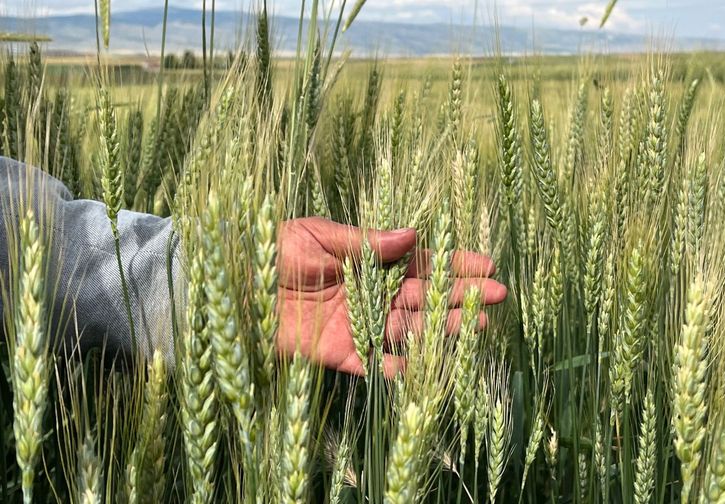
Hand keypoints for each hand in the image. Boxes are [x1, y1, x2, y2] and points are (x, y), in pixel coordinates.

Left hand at [276, 217, 506, 376]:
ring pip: (407, 330)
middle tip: (497, 296)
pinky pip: (373, 363)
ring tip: (475, 327)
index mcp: (365, 260)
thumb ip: (363, 242)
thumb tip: (413, 234)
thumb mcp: (316, 236)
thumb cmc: (268, 252)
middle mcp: (367, 295)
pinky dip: (397, 367)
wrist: (227, 288)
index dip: (452, 263)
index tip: (487, 264)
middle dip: (459, 296)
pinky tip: (425, 367)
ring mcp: (355, 325)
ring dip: (441, 330)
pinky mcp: (336, 353)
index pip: (419, 262)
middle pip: (422, 297)